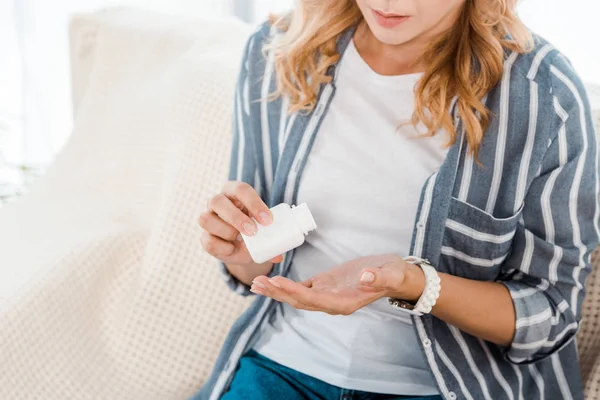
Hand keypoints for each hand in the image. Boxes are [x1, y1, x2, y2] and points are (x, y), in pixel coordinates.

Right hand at [198, 181, 282, 265]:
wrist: (242, 247)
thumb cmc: (254, 229)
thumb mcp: (265, 228)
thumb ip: (273, 236)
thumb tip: (278, 255)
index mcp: (233, 192)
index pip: (240, 189)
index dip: (254, 203)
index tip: (268, 220)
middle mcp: (217, 202)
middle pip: (218, 201)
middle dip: (236, 217)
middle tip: (253, 231)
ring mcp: (208, 219)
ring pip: (205, 219)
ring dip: (226, 231)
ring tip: (240, 240)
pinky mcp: (204, 238)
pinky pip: (208, 241)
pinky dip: (222, 247)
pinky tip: (232, 249)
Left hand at [250, 254, 413, 314]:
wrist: (396, 276)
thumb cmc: (394, 275)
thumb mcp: (390, 273)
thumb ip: (378, 277)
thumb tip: (366, 277)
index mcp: (344, 303)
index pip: (314, 299)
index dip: (295, 291)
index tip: (277, 281)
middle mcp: (332, 303)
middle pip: (299, 301)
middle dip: (278, 293)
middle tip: (257, 283)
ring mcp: (326, 295)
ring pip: (296, 296)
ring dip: (276, 291)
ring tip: (256, 284)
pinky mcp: (324, 285)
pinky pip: (300, 288)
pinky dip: (284, 285)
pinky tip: (269, 280)